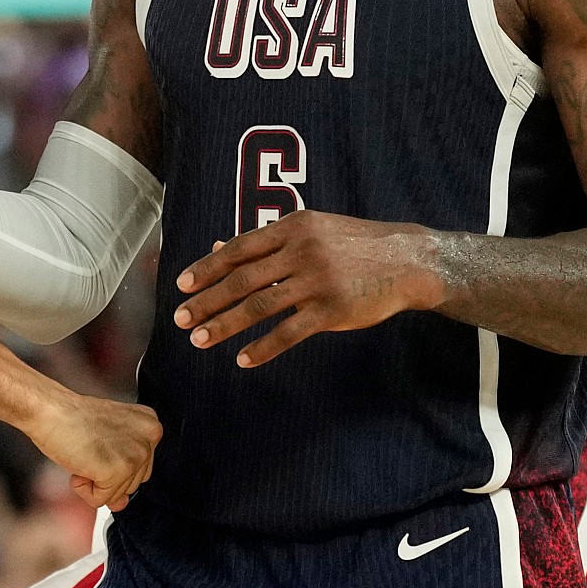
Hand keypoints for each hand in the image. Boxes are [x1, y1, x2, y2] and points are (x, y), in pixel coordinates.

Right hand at [23, 389, 161, 510]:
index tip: (99, 444)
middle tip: (89, 449)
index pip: (140, 469)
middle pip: (132, 485)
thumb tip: (121, 504)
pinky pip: (99, 500)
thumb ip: (123, 472)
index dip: (113, 464)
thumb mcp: (108, 440)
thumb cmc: (72, 419)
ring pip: (116, 495)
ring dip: (94, 481)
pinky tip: (78, 463)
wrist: (48, 410)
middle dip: (105, 475)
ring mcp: (136, 455)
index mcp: (150, 425)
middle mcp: (150, 438)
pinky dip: (83, 489)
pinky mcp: (117, 471)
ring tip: (84, 453)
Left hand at [172, 212, 438, 367]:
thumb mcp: (312, 230)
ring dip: (224, 325)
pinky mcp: (332, 310)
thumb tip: (218, 245)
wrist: (407, 260)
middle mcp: (301, 251)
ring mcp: (316, 281)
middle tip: (180, 319)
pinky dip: (262, 347)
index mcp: (293, 228)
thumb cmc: (355, 245)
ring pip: (259, 306)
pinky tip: (242, 359)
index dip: (207, 268)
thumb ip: (267, 241)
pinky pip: (288, 332)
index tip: (181, 285)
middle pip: (242, 279)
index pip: (239, 249)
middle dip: (206, 301)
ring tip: (199, 341)